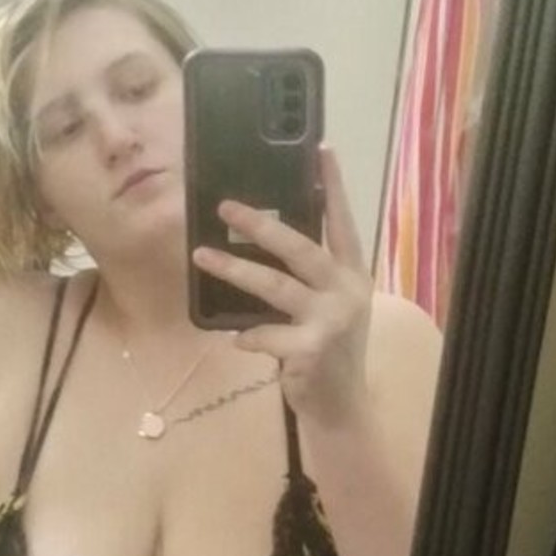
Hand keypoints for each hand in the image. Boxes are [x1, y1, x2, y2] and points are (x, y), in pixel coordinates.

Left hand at [192, 144, 371, 428]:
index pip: (343, 222)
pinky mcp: (311, 350)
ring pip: (276, 286)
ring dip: (235, 269)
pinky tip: (235, 339)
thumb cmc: (329, 350)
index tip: (321, 148)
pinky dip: (248, 335)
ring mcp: (331, 322)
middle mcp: (347, 292)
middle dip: (261, 225)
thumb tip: (268, 236)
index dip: (333, 186)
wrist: (341, 407)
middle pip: (302, 247)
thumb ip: (313, 276)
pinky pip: (266, 335)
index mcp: (353, 275)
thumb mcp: (333, 307)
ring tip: (201, 256)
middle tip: (225, 207)